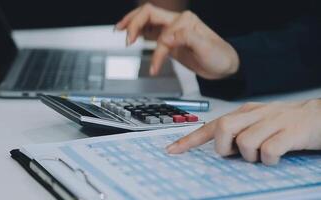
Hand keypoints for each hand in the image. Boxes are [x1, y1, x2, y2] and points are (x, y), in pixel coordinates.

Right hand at [115, 3, 238, 78]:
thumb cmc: (219, 56)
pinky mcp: (170, 40)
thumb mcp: (206, 48)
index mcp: (186, 21)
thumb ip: (186, 39)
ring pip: (147, 20)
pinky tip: (132, 37)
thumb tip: (166, 39)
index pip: (162, 31)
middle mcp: (177, 22)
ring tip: (119, 30)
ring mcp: (172, 30)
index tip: (154, 66)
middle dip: (134, 23)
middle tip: (125, 37)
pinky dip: (139, 34)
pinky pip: (150, 33)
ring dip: (132, 24)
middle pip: (149, 14)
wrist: (223, 66)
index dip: (157, 49)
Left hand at [166, 99, 320, 164]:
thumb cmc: (284, 123)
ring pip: (245, 142)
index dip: (190, 139)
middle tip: (237, 154)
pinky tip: (276, 157)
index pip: (211, 125)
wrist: (319, 115)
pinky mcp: (290, 132)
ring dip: (250, 156)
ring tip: (263, 155)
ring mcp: (272, 122)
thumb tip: (221, 148)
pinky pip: (269, 150)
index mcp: (244, 113)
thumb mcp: (258, 122)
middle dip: (224, 148)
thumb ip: (239, 131)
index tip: (172, 150)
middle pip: (223, 128)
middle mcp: (255, 114)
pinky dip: (269, 160)